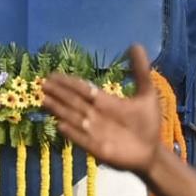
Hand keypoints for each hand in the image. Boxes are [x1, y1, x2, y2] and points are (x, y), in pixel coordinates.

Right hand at [42, 44, 162, 174]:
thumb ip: (140, 71)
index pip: (83, 89)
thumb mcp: (147, 93)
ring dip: (59, 109)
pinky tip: (60, 125)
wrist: (152, 151)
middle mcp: (96, 115)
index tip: (53, 74)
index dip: (68, 82)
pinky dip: (72, 133)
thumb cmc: (147, 123)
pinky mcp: (98, 149)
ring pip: (73, 117)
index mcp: (105, 102)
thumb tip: (135, 44)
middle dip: (59, 93)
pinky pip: (82, 139)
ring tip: (44, 100)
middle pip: (74, 101)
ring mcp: (95, 132)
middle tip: (42, 83)